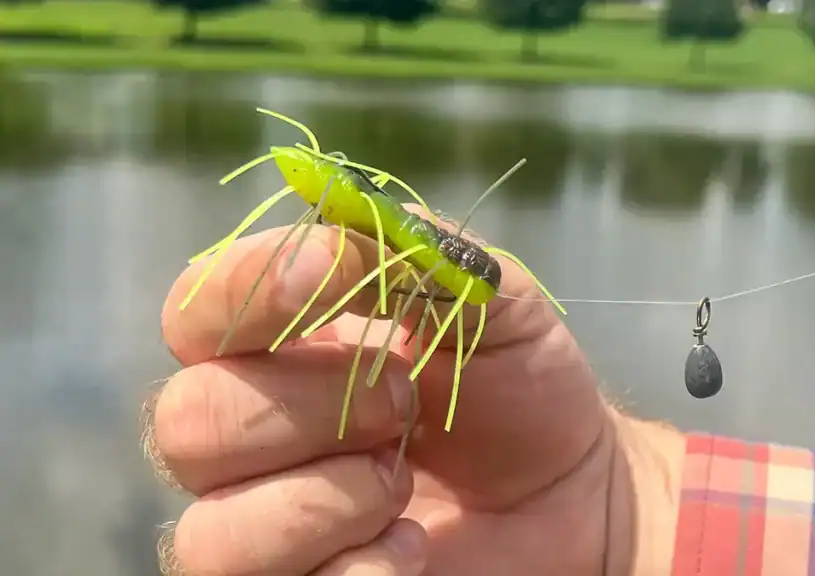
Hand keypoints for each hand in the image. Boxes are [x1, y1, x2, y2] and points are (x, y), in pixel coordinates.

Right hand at [145, 213, 640, 574]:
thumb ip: (414, 246)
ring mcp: (268, 520)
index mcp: (283, 341)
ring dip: (332, 499)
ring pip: (213, 530)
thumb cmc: (522, 384)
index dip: (242, 295)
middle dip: (316, 410)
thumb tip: (329, 205)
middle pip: (191, 424)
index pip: (194, 311)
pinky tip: (416, 545)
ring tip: (406, 480)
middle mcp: (255, 427)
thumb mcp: (488, 295)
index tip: (326, 278)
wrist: (576, 490)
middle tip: (402, 403)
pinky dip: (363, 566)